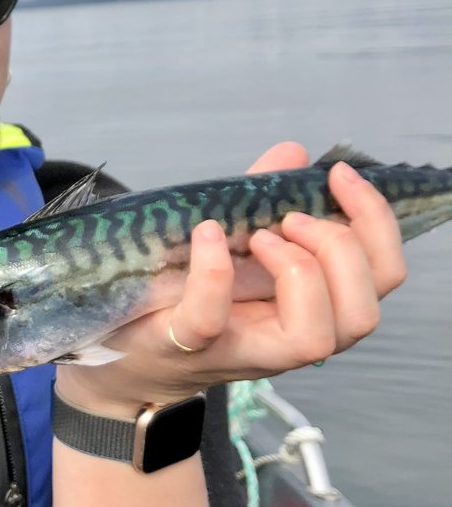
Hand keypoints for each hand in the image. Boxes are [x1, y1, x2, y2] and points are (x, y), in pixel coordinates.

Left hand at [55, 141, 407, 415]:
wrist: (124, 352)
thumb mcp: (233, 246)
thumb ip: (263, 201)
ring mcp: (241, 349)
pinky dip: (213, 272)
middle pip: (363, 311)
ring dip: (299, 271)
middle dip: (340, 251)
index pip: (382, 276)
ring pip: (316, 336)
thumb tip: (292, 154)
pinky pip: (210, 319)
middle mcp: (290, 338)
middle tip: (290, 219)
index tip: (339, 175)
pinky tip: (207, 234)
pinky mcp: (185, 345)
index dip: (375, 223)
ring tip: (259, 236)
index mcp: (313, 307)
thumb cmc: (187, 296)